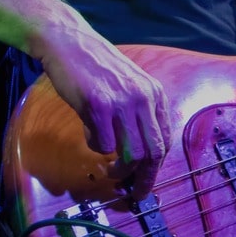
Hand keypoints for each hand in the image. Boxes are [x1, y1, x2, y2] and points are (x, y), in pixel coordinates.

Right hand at [38, 31, 172, 199]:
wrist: (72, 44)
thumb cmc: (98, 68)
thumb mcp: (131, 86)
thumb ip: (140, 113)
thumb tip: (141, 154)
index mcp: (155, 94)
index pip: (164, 141)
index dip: (155, 169)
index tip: (144, 183)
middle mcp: (143, 98)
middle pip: (152, 152)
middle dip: (142, 179)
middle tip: (130, 192)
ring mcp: (122, 102)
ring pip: (130, 154)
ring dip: (118, 168)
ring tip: (107, 167)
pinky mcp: (98, 105)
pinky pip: (102, 143)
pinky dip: (96, 147)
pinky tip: (89, 132)